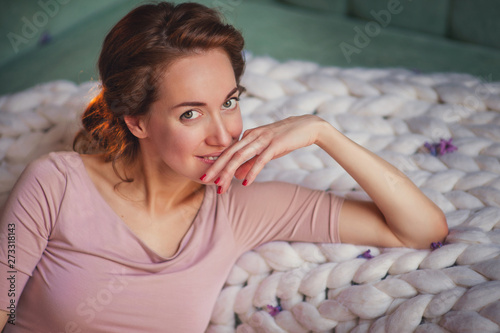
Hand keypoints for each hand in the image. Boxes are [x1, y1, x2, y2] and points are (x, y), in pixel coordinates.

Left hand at [201, 115, 325, 192]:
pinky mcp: (275, 144)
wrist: (308, 127)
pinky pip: (261, 160)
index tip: (208, 179)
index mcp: (248, 136)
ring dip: (229, 171)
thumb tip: (237, 176)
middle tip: (204, 181)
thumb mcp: (265, 152)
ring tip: (220, 185)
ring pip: (241, 156)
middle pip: (230, 153)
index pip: (229, 152)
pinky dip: (252, 171)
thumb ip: (250, 162)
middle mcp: (252, 136)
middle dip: (216, 168)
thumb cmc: (286, 139)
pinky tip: (246, 183)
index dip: (217, 166)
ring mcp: (263, 139)